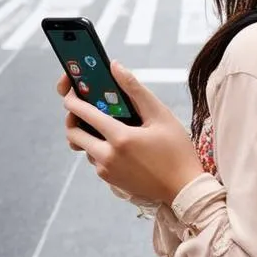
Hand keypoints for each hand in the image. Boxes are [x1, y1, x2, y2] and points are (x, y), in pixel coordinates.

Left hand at [57, 62, 203, 204]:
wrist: (184, 189)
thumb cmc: (177, 150)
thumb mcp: (160, 115)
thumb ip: (135, 89)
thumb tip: (114, 66)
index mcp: (120, 138)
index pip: (83, 113)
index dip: (72, 97)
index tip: (72, 88)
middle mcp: (107, 156)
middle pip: (73, 133)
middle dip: (73, 117)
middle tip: (85, 106)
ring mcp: (106, 171)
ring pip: (84, 146)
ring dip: (89, 133)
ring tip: (109, 122)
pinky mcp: (109, 180)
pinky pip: (96, 158)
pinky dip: (100, 146)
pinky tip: (122, 141)